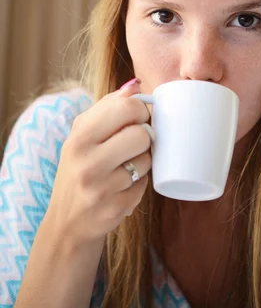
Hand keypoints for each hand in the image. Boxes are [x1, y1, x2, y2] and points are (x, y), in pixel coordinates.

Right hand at [45, 80, 151, 247]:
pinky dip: (139, 184)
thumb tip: (136, 84)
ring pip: (147, 159)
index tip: (136, 119)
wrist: (66, 223)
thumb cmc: (80, 169)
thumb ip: (109, 107)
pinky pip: (145, 184)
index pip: (127, 107)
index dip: (140, 111)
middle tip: (135, 143)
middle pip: (142, 134)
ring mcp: (101, 187)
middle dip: (145, 137)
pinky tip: (123, 187)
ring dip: (143, 161)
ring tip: (126, 166)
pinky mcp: (115, 207)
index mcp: (79, 136)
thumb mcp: (83, 135)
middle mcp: (87, 161)